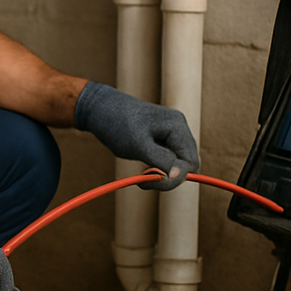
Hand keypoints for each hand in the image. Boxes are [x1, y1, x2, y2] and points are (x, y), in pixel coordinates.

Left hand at [74, 82, 198, 190]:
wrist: (99, 108)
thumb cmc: (117, 124)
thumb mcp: (138, 145)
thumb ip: (161, 160)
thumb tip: (181, 176)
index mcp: (177, 126)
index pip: (191, 162)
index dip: (174, 177)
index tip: (148, 181)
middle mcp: (179, 128)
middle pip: (186, 164)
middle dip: (168, 176)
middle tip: (144, 180)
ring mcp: (172, 133)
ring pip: (177, 163)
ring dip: (162, 172)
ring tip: (142, 172)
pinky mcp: (162, 138)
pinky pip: (168, 159)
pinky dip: (157, 167)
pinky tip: (143, 164)